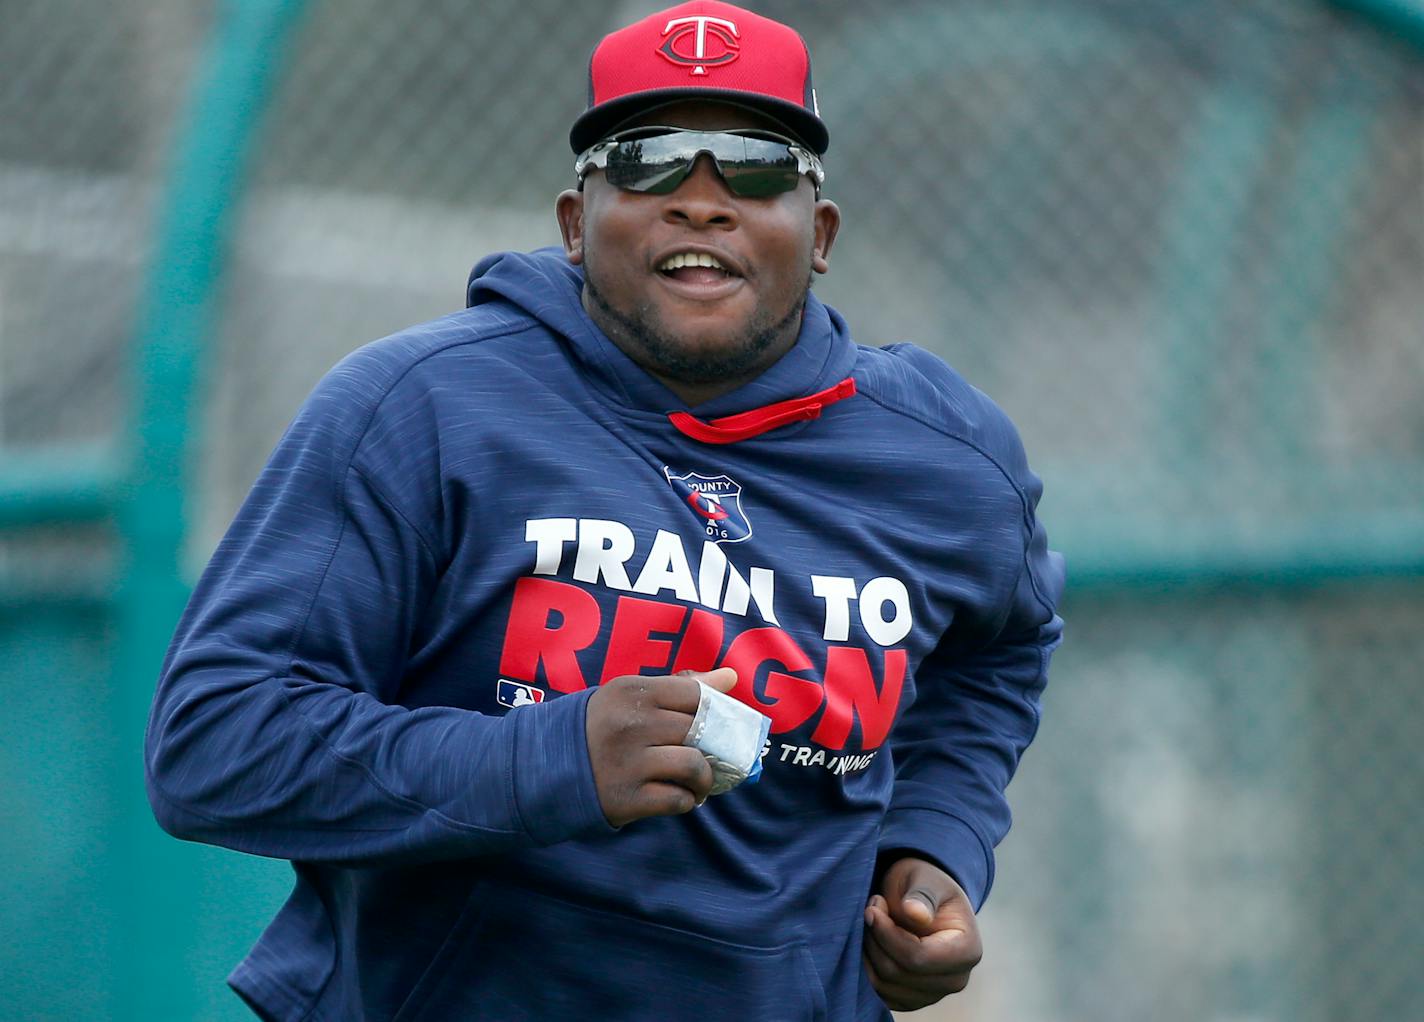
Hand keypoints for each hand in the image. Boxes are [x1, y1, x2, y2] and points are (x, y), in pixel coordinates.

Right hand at [584, 668, 737, 826]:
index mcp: (632, 691)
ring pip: (694, 766)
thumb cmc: (601, 727)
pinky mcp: (626, 798)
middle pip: (698, 731)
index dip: (716, 711)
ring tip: (699, 782)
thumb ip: (680, 687)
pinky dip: (686, 800)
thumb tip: (731, 678)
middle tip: (711, 756)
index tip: (718, 724)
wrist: (546, 767)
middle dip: (714, 747)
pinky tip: (678, 795)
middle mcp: (630, 723)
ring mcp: (628, 762)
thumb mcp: (632, 696)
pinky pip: (677, 799)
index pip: (695, 695)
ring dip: (705, 779)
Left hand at [863, 856, 982, 1010]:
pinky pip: (878, 994)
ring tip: (872, 922)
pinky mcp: (911, 999)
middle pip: (898, 973)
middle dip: (875, 940)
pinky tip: (869, 942)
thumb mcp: (925, 879)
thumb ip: (922, 895)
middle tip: (871, 909)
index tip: (872, 908)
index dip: (887, 934)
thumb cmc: (926, 885)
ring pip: (884, 984)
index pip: (918, 957)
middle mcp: (955, 979)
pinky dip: (866, 968)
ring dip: (867, 952)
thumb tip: (915, 913)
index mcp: (967, 950)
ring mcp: (933, 994)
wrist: (924, 900)